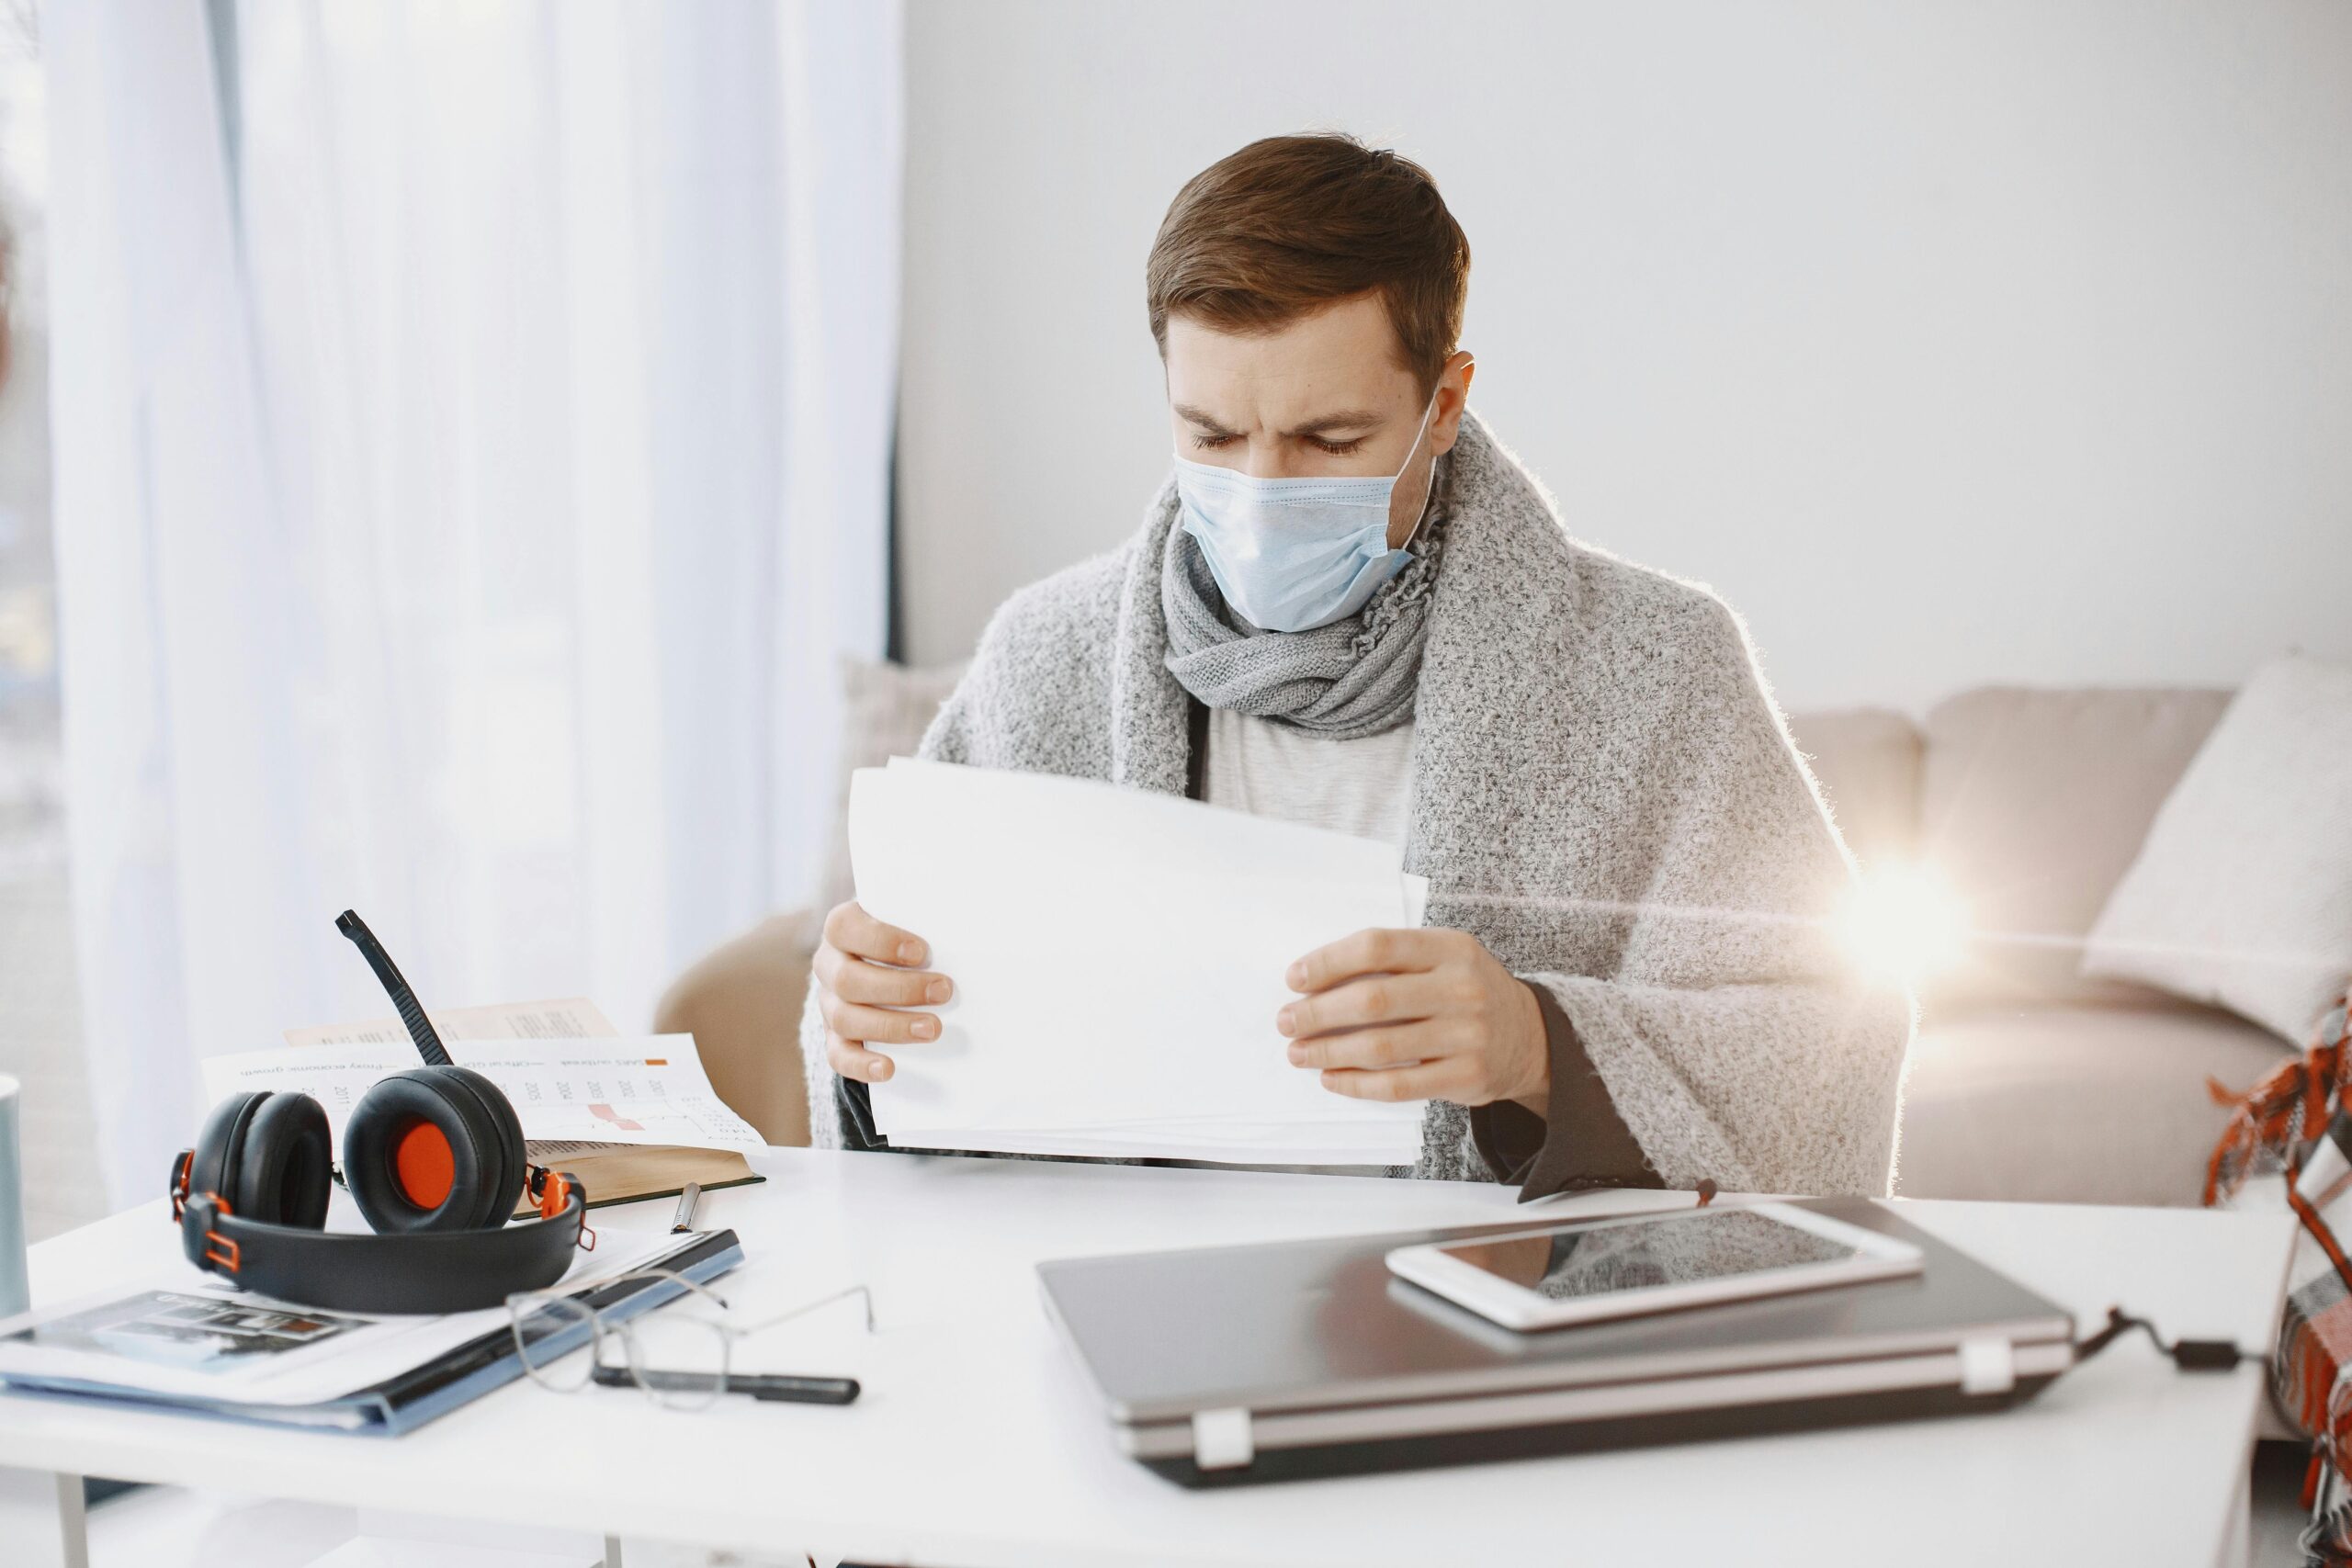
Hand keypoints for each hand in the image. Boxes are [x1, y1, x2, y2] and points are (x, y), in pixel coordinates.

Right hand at [814, 900, 952, 1085]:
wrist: (885, 968)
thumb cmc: (907, 938)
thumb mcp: (912, 920)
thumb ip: (928, 920)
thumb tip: (973, 930)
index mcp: (842, 928)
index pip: (844, 928)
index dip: (880, 941)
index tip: (921, 951)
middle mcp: (829, 965)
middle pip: (848, 980)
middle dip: (899, 988)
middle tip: (943, 991)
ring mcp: (829, 1003)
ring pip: (844, 1018)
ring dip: (891, 1026)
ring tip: (932, 1029)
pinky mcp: (834, 1036)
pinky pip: (837, 1055)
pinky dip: (861, 1065)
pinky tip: (888, 1069)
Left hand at [1278, 928, 1548, 1112]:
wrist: (1531, 1037)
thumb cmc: (1467, 991)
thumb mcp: (1444, 958)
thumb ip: (1393, 961)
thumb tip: (1315, 982)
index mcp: (1450, 947)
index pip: (1377, 946)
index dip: (1328, 962)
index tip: (1294, 979)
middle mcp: (1461, 988)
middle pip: (1373, 1000)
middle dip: (1318, 1013)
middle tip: (1286, 1022)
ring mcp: (1467, 1034)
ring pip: (1380, 1047)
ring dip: (1328, 1051)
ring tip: (1298, 1052)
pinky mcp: (1466, 1076)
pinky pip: (1398, 1084)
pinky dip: (1356, 1084)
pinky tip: (1331, 1078)